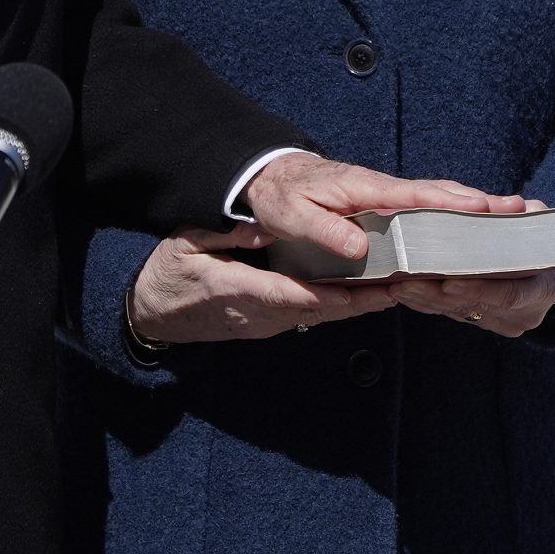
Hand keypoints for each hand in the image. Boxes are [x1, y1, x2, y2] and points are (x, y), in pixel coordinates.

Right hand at [128, 223, 395, 344]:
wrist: (155, 313)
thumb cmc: (170, 273)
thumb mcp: (185, 245)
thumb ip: (223, 235)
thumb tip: (260, 230)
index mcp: (235, 290)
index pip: (287, 295)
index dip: (325, 296)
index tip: (357, 293)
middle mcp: (257, 314)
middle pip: (315, 310)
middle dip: (358, 302)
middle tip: (398, 290)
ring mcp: (266, 322)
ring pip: (319, 316)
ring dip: (358, 306)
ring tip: (399, 290)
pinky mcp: (272, 322)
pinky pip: (312, 314)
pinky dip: (343, 305)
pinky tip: (372, 294)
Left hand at [240, 152, 525, 261]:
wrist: (268, 178)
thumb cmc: (281, 196)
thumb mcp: (294, 215)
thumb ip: (325, 230)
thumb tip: (360, 248)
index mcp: (366, 188)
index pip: (416, 196)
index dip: (450, 204)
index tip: (484, 208)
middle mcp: (383, 187)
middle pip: (439, 193)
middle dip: (479, 201)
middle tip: (519, 209)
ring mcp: (385, 195)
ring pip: (436, 198)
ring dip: (471, 205)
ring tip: (510, 215)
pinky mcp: (383, 204)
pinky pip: (424, 208)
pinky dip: (451, 211)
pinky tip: (469, 225)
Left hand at [390, 197, 554, 337]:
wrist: (548, 270)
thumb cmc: (545, 239)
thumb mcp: (543, 224)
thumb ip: (528, 218)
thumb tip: (519, 207)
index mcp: (543, 290)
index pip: (510, 294)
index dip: (479, 288)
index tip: (449, 281)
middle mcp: (521, 315)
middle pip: (475, 306)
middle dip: (438, 294)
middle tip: (407, 281)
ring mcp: (498, 321)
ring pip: (455, 312)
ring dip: (424, 299)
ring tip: (396, 283)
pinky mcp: (478, 320)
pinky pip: (447, 312)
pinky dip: (423, 300)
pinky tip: (400, 288)